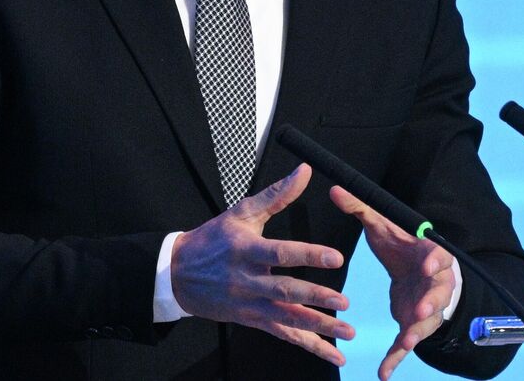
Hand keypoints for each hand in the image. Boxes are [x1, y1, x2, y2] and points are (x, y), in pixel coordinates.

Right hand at [171, 164, 354, 365]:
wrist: (176, 273)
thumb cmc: (212, 239)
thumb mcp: (241, 213)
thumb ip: (276, 194)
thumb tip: (304, 171)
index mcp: (246, 250)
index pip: (280, 253)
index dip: (308, 255)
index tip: (335, 258)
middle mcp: (247, 280)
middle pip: (285, 291)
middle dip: (316, 298)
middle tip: (343, 301)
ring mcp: (249, 304)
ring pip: (286, 318)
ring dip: (318, 327)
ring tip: (347, 332)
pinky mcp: (251, 320)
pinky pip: (282, 333)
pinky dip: (307, 344)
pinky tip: (330, 352)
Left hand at [329, 185, 456, 379]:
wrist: (419, 272)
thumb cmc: (402, 246)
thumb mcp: (382, 226)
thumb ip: (360, 209)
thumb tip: (334, 188)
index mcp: (429, 255)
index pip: (439, 256)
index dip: (435, 261)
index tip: (427, 266)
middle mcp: (434, 283)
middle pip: (439, 294)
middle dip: (432, 303)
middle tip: (422, 310)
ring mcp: (427, 307)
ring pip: (428, 322)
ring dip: (419, 332)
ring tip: (408, 343)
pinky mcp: (414, 325)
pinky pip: (406, 344)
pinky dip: (396, 359)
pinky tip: (383, 374)